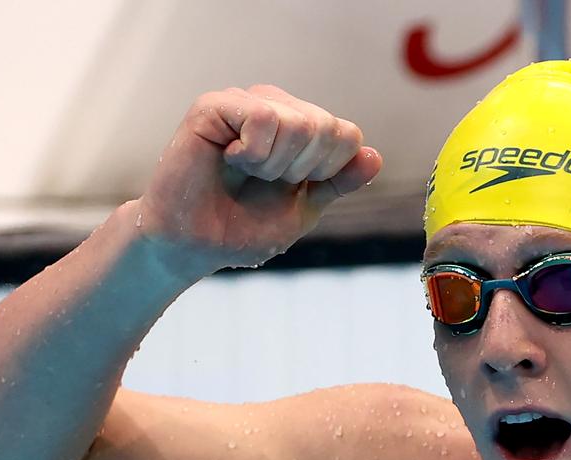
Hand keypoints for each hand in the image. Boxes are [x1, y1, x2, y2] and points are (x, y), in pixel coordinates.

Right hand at [135, 84, 381, 279]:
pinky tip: (231, 160)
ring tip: (246, 173)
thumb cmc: (243, 228)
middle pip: (326, 128)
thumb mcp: (304, 209)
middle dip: (300, 171)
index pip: (347, 135)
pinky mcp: (215, 105)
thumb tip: (374, 156)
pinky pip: (264, 118)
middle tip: (264, 182)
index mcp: (301, 129)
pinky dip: (254, 153)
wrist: (195, 246)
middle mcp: (277, 108)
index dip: (327, 172)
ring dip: (275, 165)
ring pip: (299, 122)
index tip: (293, 189)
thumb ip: (338, 182)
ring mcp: (246, 102)